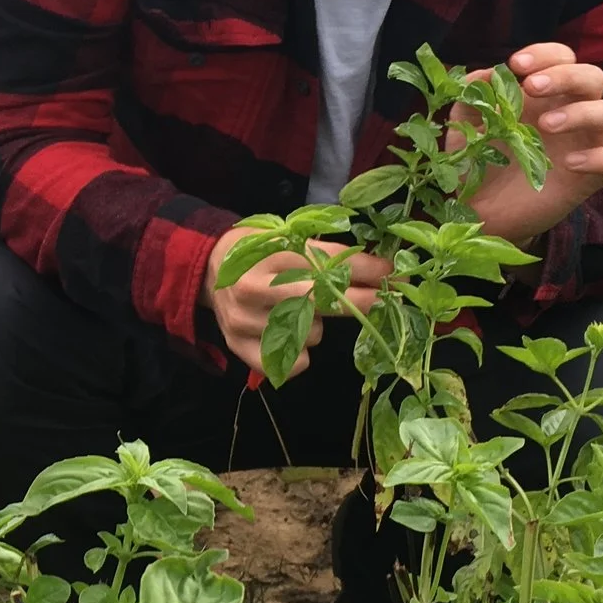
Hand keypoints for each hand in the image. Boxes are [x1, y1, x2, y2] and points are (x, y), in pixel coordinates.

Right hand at [205, 228, 389, 376]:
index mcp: (267, 254)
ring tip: (298, 312)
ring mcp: (245, 321)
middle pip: (319, 300)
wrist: (209, 270)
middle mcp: (255, 288)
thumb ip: (327, 253)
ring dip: (316, 326)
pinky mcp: (240, 347)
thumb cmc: (259, 252)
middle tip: (384, 300)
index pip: (324, 262)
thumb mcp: (287, 239)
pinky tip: (291, 340)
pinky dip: (300, 356)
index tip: (393, 273)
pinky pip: (291, 363)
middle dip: (359, 301)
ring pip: (309, 334)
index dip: (363, 268)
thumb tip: (383, 268)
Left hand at [459, 42, 602, 246]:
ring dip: (583, 112)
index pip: (563, 58)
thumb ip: (473, 98)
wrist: (481, 212)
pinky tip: (569, 164)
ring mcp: (586, 144)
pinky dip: (601, 157)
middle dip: (566, 75)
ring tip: (545, 125)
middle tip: (531, 88)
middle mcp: (572, 113)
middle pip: (594, 77)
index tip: (516, 65)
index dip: (546, 55)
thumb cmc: (480, 162)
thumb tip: (488, 73)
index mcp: (545, 95)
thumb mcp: (466, 128)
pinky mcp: (592, 178)